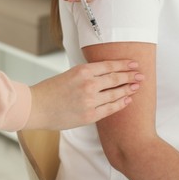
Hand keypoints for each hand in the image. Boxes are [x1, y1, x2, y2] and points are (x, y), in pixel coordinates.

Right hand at [24, 60, 143, 129]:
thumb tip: (103, 75)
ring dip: (128, 89)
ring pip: (116, 93)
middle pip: (116, 78)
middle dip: (130, 76)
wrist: (37, 107)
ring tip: (137, 86)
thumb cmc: (49, 90)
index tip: (133, 64)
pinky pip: (110, 108)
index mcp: (82, 71)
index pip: (109, 66)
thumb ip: (86, 75)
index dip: (124, 64)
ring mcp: (90, 101)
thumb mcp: (68, 74)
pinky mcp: (89, 115)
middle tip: (141, 75)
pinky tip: (127, 100)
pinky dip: (120, 103)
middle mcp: (88, 84)